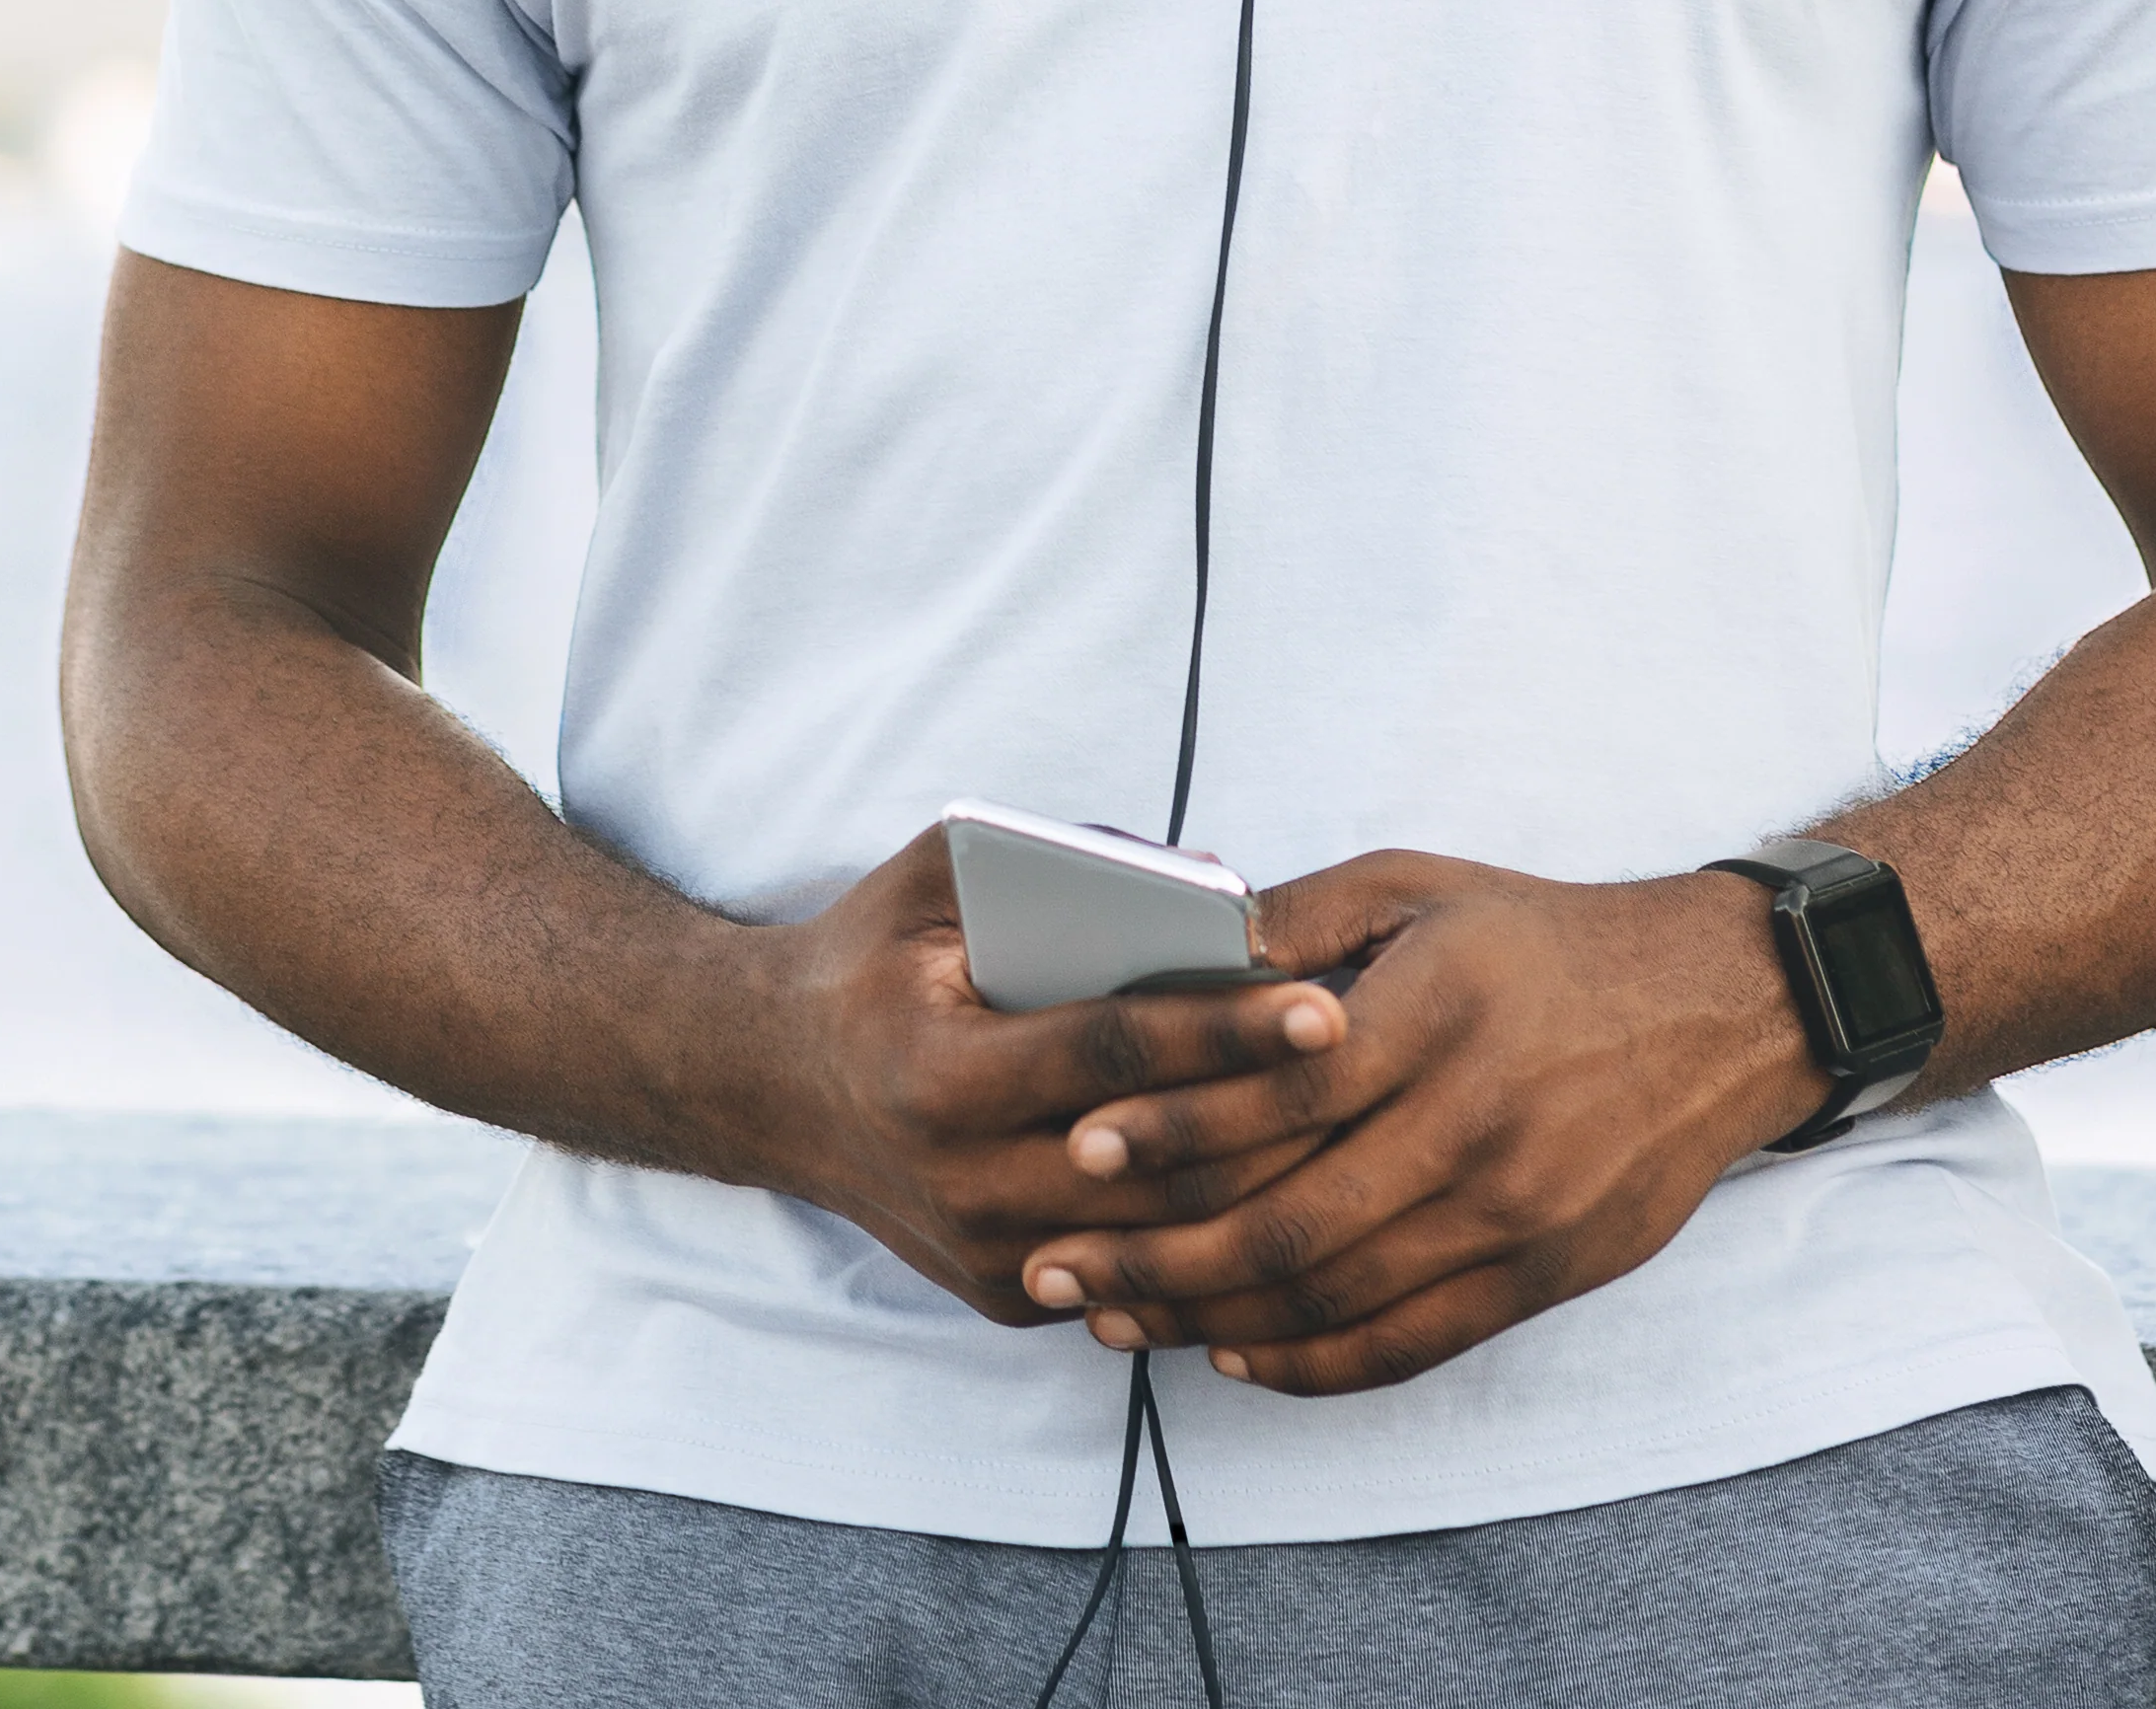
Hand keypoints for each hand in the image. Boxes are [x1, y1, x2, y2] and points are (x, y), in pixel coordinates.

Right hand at [727, 822, 1357, 1323]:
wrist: (770, 1084)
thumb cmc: (873, 960)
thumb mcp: (934, 876)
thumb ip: (1058, 857)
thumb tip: (1210, 882)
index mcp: (940, 1074)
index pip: (1110, 1055)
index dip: (1223, 1032)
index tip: (1323, 1007)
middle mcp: (961, 1182)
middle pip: (1159, 1168)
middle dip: (1279, 1122)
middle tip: (1385, 1076)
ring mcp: (988, 1256)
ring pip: (1167, 1242)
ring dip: (1268, 1190)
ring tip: (1365, 1135)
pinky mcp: (1009, 1298)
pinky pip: (1140, 1276)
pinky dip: (1216, 1236)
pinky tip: (1293, 1188)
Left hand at [1011, 851, 1822, 1391]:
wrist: (1721, 1008)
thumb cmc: (1542, 940)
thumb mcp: (1418, 888)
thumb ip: (1295, 919)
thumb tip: (1171, 952)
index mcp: (1434, 1015)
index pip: (1279, 1094)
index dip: (1172, 1128)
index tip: (1079, 1146)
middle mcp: (1476, 1123)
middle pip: (1292, 1217)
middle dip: (1158, 1254)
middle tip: (1058, 1267)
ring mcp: (1517, 1212)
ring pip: (1339, 1296)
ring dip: (1214, 1319)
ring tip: (1117, 1322)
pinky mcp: (1547, 1275)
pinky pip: (1413, 1342)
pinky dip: (1316, 1363)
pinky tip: (1238, 1356)